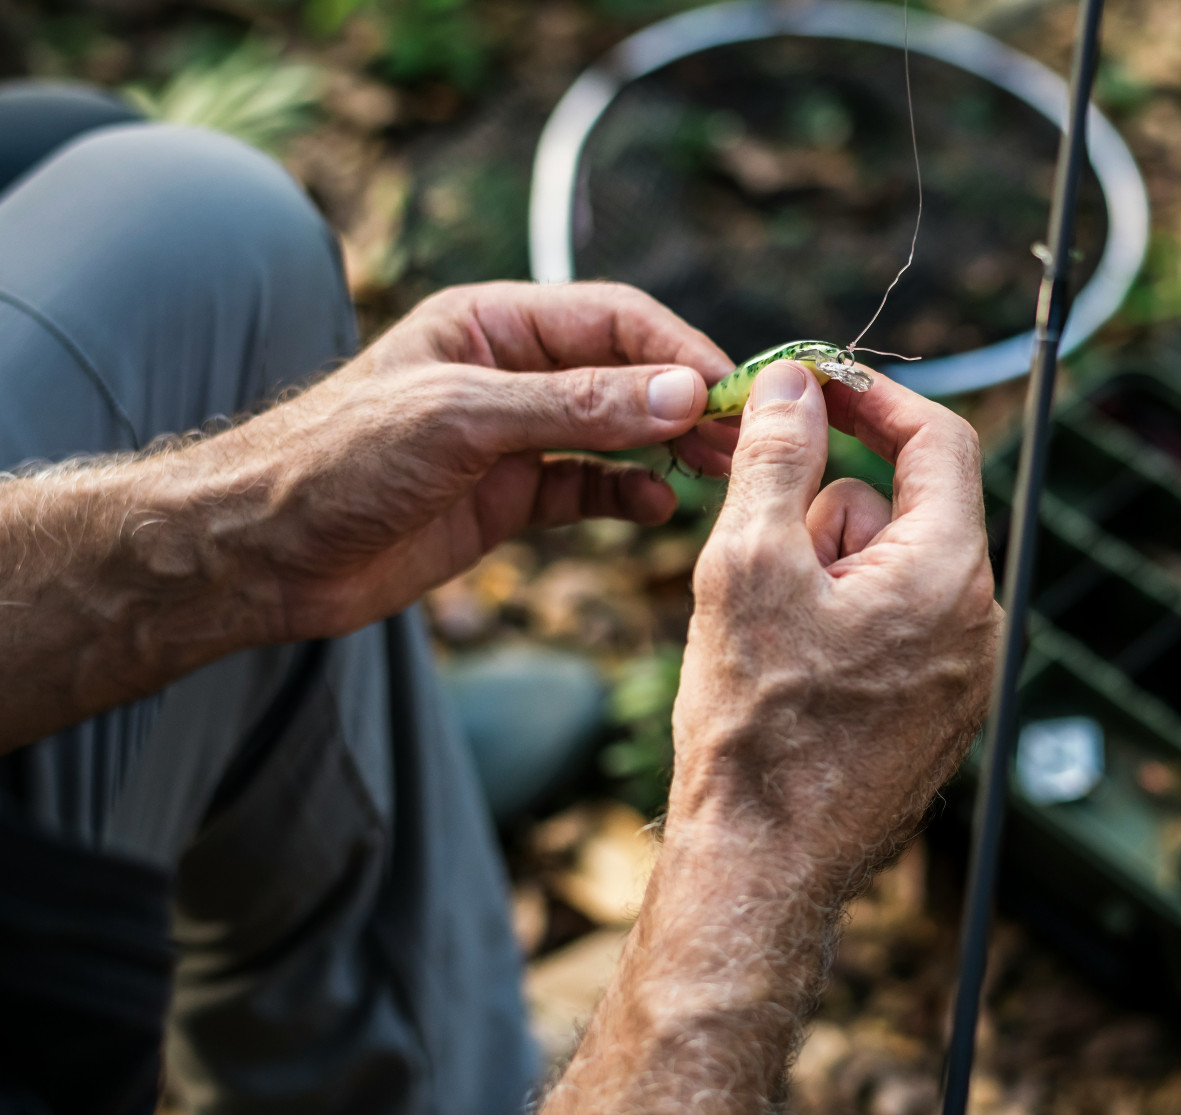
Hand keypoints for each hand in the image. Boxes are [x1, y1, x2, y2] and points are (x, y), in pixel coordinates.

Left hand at [190, 281, 734, 642]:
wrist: (259, 554)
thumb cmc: (335, 461)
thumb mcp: (462, 421)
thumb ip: (575, 406)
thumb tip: (682, 393)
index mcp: (490, 323)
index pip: (613, 319)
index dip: (678, 349)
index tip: (730, 390)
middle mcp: (508, 373)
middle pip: (625, 374)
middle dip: (686, 402)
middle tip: (746, 440)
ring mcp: (510, 438)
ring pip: (615, 433)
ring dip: (667, 449)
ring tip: (719, 473)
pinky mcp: (505, 499)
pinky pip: (587, 488)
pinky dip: (626, 495)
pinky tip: (657, 508)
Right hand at [443, 363, 998, 1114]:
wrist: (764, 873)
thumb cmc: (756, 730)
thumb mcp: (747, 567)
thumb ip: (780, 459)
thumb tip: (796, 384)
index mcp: (948, 575)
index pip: (939, 442)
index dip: (872, 399)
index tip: (812, 385)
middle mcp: (977, 623)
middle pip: (909, 508)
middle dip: (830, 505)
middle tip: (757, 537)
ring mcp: (962, 677)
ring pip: (893, 572)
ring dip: (827, 568)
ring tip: (764, 631)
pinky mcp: (936, 717)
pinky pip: (894, 631)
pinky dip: (839, 622)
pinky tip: (785, 671)